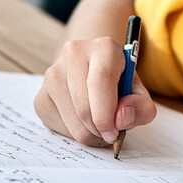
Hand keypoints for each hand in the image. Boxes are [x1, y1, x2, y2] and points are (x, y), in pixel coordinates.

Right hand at [34, 37, 156, 145]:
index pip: (100, 81)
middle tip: (111, 133)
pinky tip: (83, 123)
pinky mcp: (41, 95)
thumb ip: (141, 106)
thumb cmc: (119, 82)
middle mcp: (73, 54)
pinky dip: (74, 134)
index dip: (107, 114)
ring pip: (71, 121)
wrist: (93, 71)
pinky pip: (57, 127)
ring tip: (100, 126)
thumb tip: (121, 119)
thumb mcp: (139, 92)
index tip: (114, 132)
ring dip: (89, 134)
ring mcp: (52, 74)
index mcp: (103, 48)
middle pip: (84, 106)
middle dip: (100, 129)